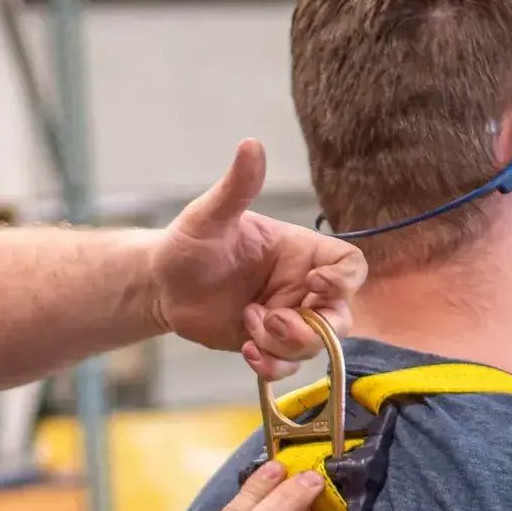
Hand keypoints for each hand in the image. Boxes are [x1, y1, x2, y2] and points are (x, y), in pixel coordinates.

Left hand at [151, 140, 366, 380]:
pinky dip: (271, 365)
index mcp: (299, 252)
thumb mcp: (209, 216)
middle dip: (315, 328)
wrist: (161, 286)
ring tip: (248, 326)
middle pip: (341, 316)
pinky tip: (246, 351)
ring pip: (315, 346)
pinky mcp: (266, 344)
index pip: (350, 265)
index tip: (314, 283)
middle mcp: (300, 287)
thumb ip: (237, 187)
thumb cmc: (187, 244)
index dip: (344, 280)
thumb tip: (251, 144)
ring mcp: (285, 318)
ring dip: (286, 345)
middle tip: (274, 322)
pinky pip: (286, 365)